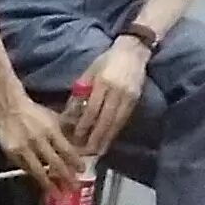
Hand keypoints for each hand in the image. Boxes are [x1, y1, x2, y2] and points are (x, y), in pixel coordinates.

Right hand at [0, 93, 76, 192]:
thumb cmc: (33, 112)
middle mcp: (38, 140)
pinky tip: (40, 183)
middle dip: (65, 177)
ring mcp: (24, 148)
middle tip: (73, 188)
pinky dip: (34, 176)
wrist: (8, 109)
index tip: (82, 171)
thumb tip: (77, 146)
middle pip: (54, 163)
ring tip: (57, 193)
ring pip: (39, 170)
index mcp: (51, 130)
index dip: (75, 162)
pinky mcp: (12, 154)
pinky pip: (26, 168)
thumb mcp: (52, 117)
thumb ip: (64, 131)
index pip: (66, 150)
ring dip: (49, 183)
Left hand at [66, 38, 148, 158]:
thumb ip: (79, 93)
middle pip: (105, 120)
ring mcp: (129, 96)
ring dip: (105, 139)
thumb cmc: (106, 62)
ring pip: (116, 122)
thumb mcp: (89, 73)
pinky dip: (114, 132)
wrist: (133, 51)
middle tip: (85, 153)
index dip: (84, 126)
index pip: (92, 109)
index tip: (74, 139)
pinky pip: (123, 119)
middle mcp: (117, 91)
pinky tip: (107, 141)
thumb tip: (68, 115)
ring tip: (95, 153)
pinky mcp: (135, 100)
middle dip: (95, 138)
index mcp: (103, 82)